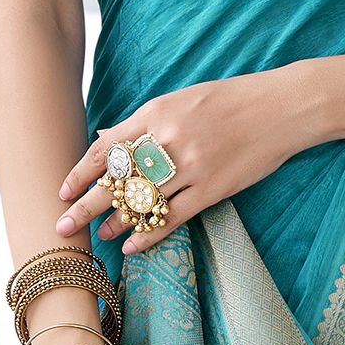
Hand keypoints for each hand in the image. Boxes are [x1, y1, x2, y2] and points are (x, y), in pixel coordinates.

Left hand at [58, 67, 307, 255]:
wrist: (282, 107)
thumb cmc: (232, 100)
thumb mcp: (182, 99)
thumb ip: (145, 121)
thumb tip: (107, 140)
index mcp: (157, 111)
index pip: (107, 147)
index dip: (81, 172)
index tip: (62, 190)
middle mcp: (168, 138)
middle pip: (116, 178)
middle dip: (85, 204)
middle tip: (62, 225)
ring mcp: (191, 165)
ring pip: (141, 200)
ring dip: (114, 222)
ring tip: (97, 237)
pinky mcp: (214, 187)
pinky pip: (174, 216)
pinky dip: (150, 233)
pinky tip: (132, 245)